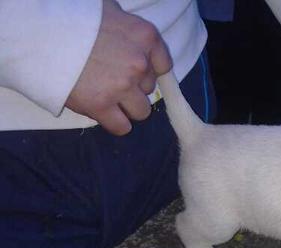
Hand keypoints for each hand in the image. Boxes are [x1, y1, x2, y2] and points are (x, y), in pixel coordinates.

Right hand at [65, 0, 171, 134]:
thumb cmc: (73, 18)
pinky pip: (122, 127)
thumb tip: (132, 36)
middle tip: (111, 79)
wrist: (40, 32)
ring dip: (127, 108)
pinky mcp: (101, 106)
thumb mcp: (108, 10)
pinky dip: (115, 124)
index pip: (164, 65)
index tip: (134, 70)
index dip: (149, 70)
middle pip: (149, 89)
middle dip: (134, 87)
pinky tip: (105, 113)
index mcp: (145, 36)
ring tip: (108, 97)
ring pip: (141, 111)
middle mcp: (139, 63)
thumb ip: (127, 27)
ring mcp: (122, 86)